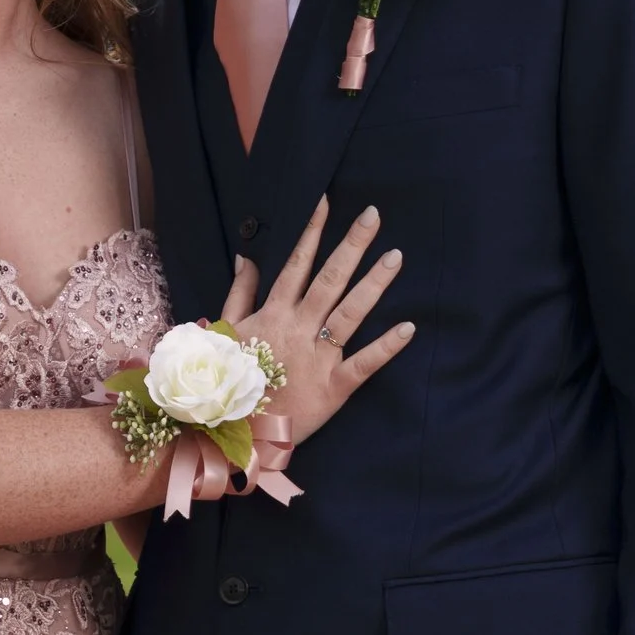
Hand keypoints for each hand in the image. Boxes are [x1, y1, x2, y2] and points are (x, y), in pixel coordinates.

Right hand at [224, 197, 412, 450]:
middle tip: (374, 216)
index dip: (311, 233)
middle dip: (351, 246)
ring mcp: (318, 358)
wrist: (232, 433)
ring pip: (349, 314)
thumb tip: (246, 256)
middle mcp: (298, 329)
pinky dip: (386, 347)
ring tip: (395, 256)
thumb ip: (238, 294)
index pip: (295, 265)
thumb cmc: (229, 382)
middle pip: (329, 280)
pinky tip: (409, 327)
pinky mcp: (334, 388)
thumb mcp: (225, 333)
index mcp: (273, 315)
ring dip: (373, 284)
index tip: (327, 202)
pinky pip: (364, 364)